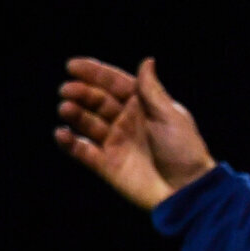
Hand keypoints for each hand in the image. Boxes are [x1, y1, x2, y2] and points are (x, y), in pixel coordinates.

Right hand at [55, 57, 216, 209]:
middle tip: (67, 90)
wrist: (188, 190)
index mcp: (142, 106)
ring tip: (66, 108)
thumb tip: (146, 60)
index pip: (114, 84)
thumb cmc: (186, 152)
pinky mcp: (107, 165)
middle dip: (81, 93)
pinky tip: (62, 133)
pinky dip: (69, 143)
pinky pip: (83, 151)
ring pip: (87, 123)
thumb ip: (152, 91)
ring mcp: (115, 142)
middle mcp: (126, 121)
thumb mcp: (172, 117)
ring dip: (75, 114)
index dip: (94, 74)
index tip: (73, 66)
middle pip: (97, 101)